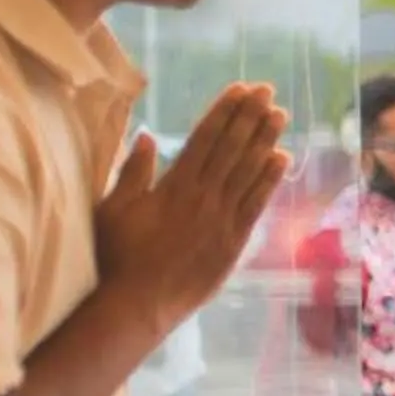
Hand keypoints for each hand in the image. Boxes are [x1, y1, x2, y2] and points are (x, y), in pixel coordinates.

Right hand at [97, 83, 289, 331]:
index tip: (240, 89)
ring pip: (249, 171)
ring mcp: (222, 221)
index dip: (225, 111)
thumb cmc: (116, 258)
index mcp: (174, 186)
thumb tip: (145, 135)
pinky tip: (282, 158)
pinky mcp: (233, 243)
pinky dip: (270, 180)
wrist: (135, 306)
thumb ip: (132, 172)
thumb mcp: (112, 209)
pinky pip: (256, 204)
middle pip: (233, 148)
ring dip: (266, 140)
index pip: (206, 138)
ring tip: (280, 114)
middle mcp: (204, 198)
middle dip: (250, 116)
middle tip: (267, 90)